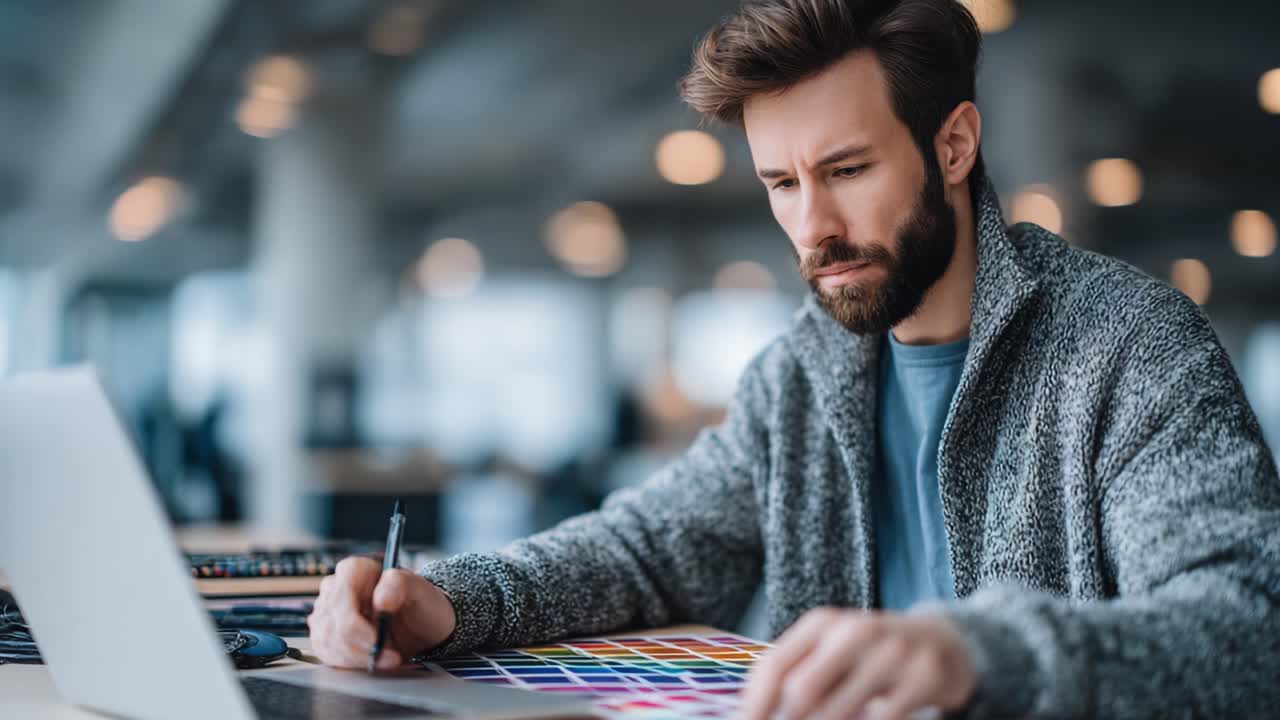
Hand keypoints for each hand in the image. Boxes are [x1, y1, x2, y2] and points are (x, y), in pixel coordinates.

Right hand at [307, 556, 456, 669]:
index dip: (354, 626)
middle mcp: (335, 588)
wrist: (421, 625)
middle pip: (333, 626)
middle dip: (362, 648)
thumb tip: (379, 599)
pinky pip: (326, 654)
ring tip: (386, 654)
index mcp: (354, 570)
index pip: (340, 600)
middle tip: (390, 655)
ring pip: (328, 643)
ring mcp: (326, 612)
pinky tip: (371, 659)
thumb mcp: (419, 588)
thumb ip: (400, 583)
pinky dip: (351, 663)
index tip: (377, 641)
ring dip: (359, 657)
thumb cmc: (419, 603)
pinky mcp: (324, 634)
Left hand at [740, 608, 976, 719]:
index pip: (774, 665)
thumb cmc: (871, 653)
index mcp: (823, 624)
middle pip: (802, 690)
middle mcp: (854, 631)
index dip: (755, 704)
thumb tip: (755, 712)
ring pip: (838, 712)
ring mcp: (892, 653)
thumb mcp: (832, 649)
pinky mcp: (923, 679)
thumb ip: (797, 673)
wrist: (943, 642)